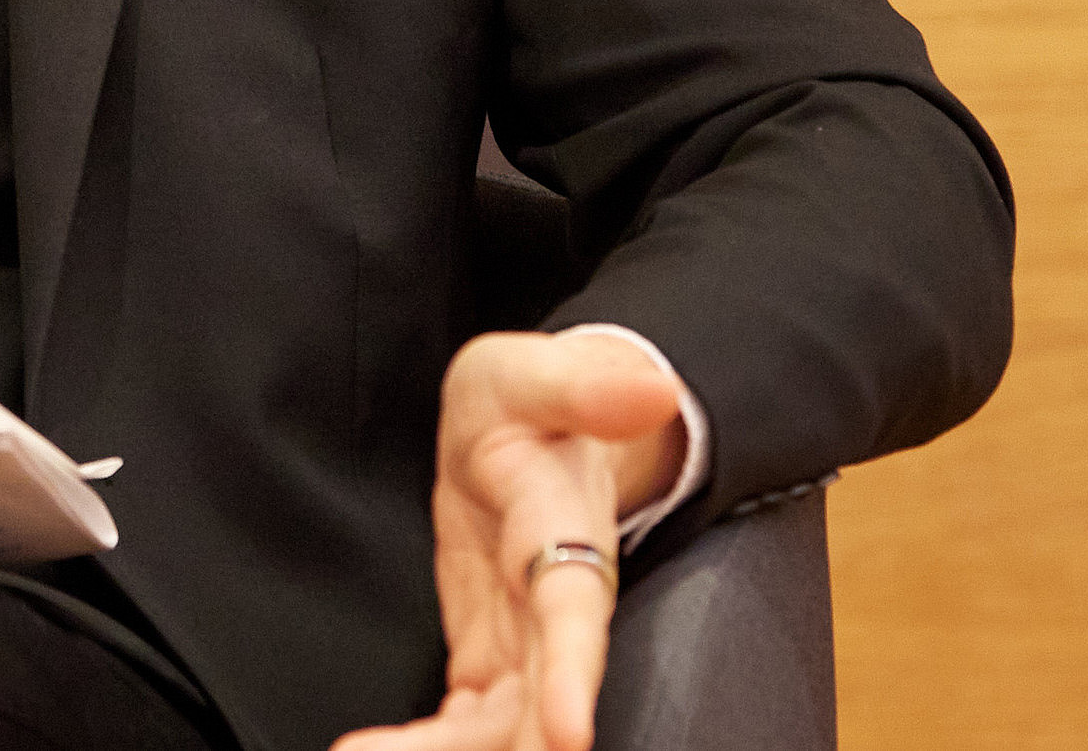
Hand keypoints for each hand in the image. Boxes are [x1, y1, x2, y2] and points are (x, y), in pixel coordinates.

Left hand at [332, 332, 687, 750]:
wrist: (534, 434)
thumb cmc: (534, 404)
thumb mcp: (537, 374)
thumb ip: (585, 383)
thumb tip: (654, 388)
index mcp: (566, 531)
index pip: (574, 610)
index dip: (572, 675)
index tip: (569, 737)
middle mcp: (553, 601)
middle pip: (535, 695)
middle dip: (502, 746)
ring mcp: (523, 636)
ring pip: (500, 720)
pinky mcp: (490, 652)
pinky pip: (467, 716)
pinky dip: (434, 743)